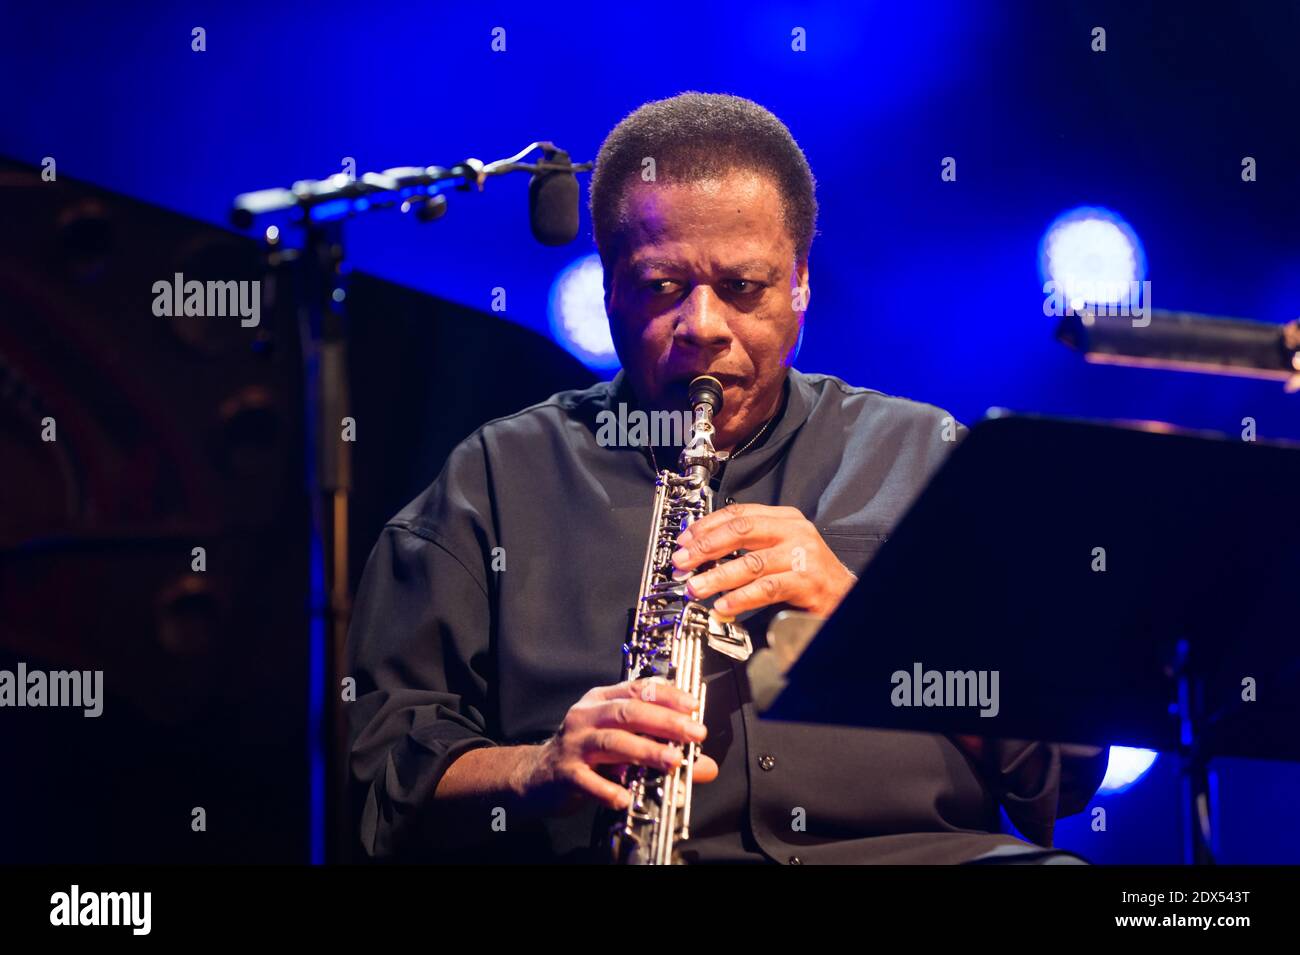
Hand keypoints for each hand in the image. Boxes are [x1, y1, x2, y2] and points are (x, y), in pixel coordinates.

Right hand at [511, 678, 717, 814]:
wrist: (537, 777)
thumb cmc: (588, 756)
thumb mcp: (623, 745)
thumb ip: (662, 749)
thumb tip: (706, 766)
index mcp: (601, 700)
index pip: (637, 689)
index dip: (667, 696)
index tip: (693, 707)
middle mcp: (586, 715)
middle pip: (628, 712)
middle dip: (665, 722)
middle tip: (694, 734)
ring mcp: (574, 743)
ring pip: (612, 741)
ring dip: (645, 751)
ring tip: (673, 762)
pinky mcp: (565, 773)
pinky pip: (589, 781)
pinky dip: (608, 789)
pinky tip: (627, 798)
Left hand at [673, 502, 855, 617]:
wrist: (844, 595)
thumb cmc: (809, 575)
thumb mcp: (779, 550)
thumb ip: (748, 547)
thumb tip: (703, 553)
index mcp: (785, 518)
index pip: (739, 513)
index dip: (707, 525)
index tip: (685, 539)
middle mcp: (794, 531)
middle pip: (741, 531)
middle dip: (706, 547)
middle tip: (683, 561)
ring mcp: (802, 555)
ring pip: (750, 562)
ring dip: (717, 576)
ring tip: (696, 587)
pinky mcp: (806, 581)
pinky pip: (766, 588)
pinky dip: (741, 598)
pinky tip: (724, 606)